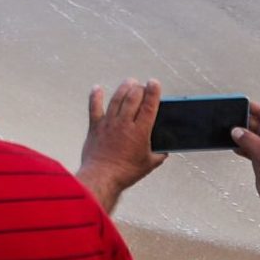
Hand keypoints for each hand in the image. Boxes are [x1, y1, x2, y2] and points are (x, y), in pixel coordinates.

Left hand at [76, 78, 165, 213]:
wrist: (102, 177)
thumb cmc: (126, 173)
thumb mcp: (149, 164)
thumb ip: (159, 155)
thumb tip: (165, 151)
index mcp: (140, 132)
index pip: (149, 106)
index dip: (153, 92)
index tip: (154, 82)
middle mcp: (124, 124)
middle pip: (132, 98)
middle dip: (139, 88)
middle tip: (143, 85)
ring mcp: (108, 123)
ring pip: (117, 99)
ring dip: (123, 88)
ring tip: (129, 82)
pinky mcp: (95, 127)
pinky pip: (94, 107)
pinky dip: (95, 96)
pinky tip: (97, 88)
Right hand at [232, 99, 259, 216]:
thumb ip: (249, 140)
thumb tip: (237, 130)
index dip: (258, 109)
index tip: (244, 104)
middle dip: (247, 121)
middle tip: (233, 118)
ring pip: (255, 137)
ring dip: (244, 135)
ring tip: (231, 132)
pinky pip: (251, 149)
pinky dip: (242, 147)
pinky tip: (235, 147)